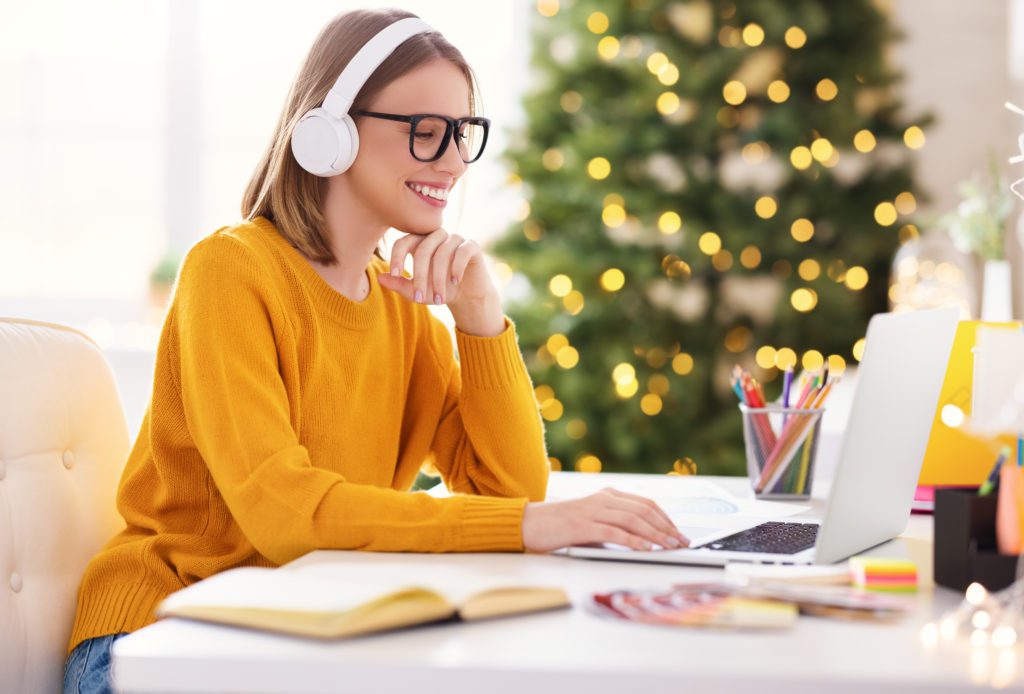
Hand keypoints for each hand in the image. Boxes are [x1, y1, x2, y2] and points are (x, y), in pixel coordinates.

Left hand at [377, 227, 493, 308]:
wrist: (467, 297)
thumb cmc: (439, 290)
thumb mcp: (417, 291)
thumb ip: (399, 284)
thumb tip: (380, 278)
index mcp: (419, 242)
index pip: (403, 242)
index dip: (398, 256)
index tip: (395, 273)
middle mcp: (435, 236)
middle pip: (422, 250)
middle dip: (420, 277)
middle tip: (419, 298)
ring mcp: (454, 238)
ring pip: (441, 253)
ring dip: (438, 280)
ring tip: (439, 299)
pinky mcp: (471, 245)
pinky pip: (461, 252)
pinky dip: (456, 268)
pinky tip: (455, 281)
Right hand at [521, 488, 689, 552]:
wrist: (528, 524)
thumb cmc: (561, 527)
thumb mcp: (593, 522)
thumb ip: (615, 526)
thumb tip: (645, 541)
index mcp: (607, 495)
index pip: (645, 504)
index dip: (665, 518)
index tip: (679, 533)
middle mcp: (602, 499)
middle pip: (643, 510)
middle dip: (666, 527)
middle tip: (681, 542)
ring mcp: (592, 510)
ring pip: (632, 519)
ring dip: (655, 534)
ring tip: (669, 546)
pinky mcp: (582, 525)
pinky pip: (613, 531)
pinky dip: (632, 540)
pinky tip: (644, 548)